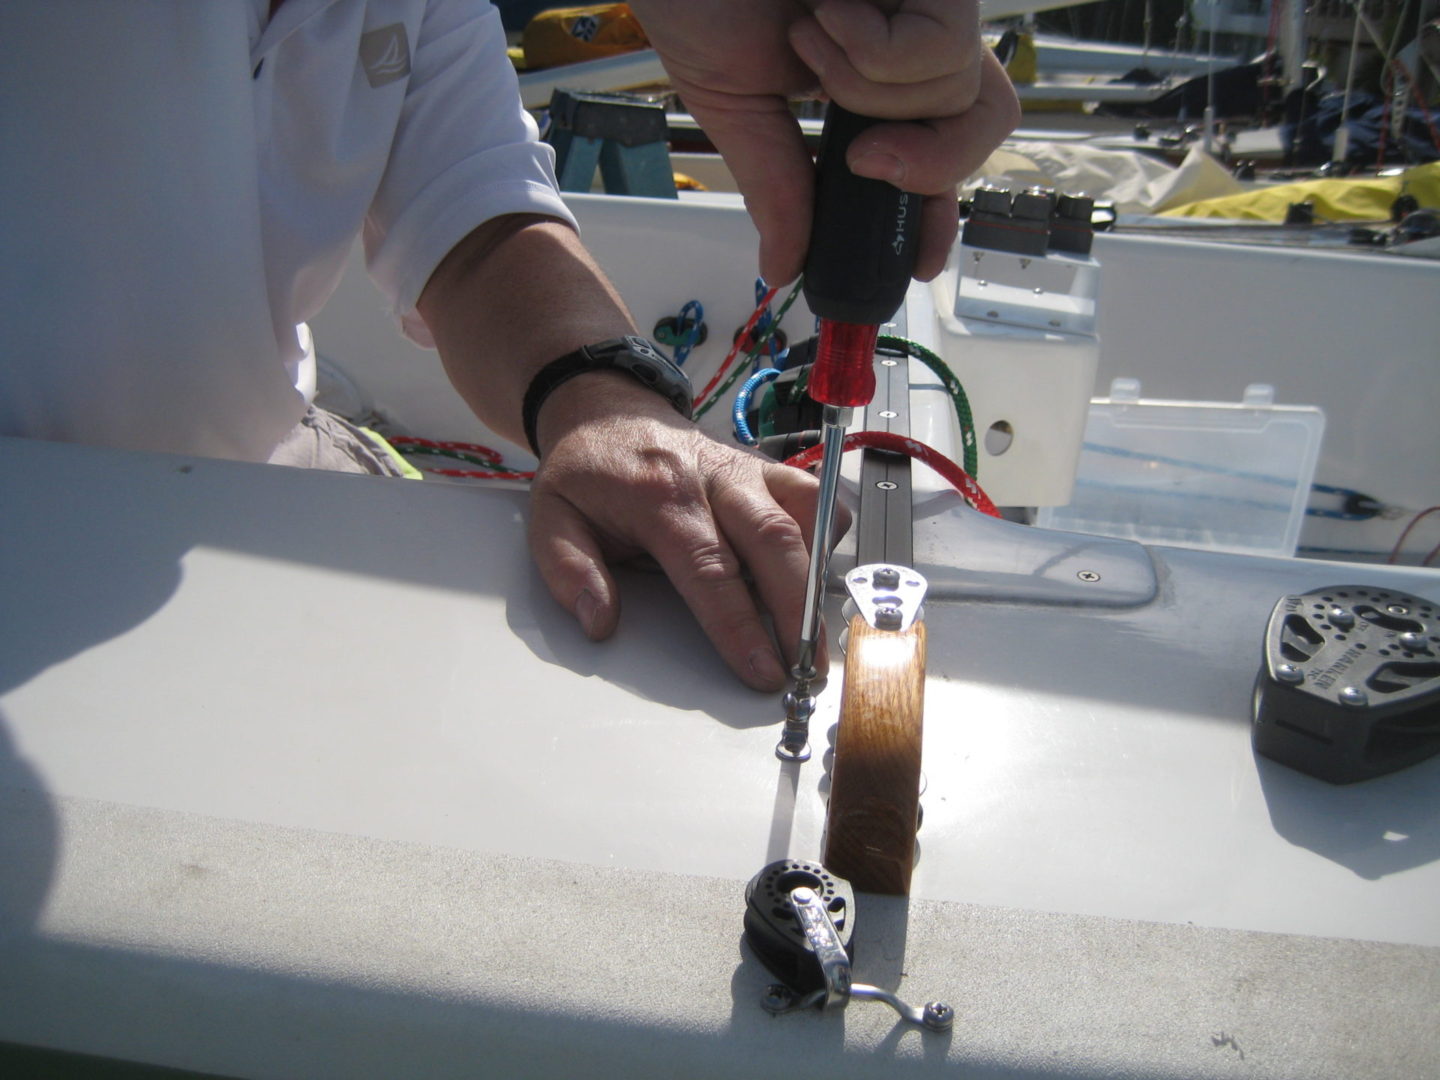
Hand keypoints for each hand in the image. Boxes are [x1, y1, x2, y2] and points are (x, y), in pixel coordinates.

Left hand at [526, 374, 830, 691]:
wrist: (606, 411)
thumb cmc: (585, 472)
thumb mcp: (549, 518)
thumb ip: (568, 572)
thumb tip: (599, 622)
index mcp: (659, 495)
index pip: (709, 569)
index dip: (740, 626)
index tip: (762, 671)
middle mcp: (713, 477)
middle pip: (774, 541)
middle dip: (797, 611)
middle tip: (808, 668)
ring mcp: (747, 468)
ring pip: (806, 513)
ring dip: (816, 573)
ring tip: (814, 630)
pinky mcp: (767, 467)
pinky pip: (816, 496)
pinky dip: (825, 534)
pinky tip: (809, 571)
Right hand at [631, 0, 1019, 282]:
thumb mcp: (736, 107)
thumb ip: (775, 186)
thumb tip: (782, 265)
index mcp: (869, 77)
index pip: (935, 153)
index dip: (936, 210)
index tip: (916, 260)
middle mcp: (912, 37)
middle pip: (983, 125)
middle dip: (928, 164)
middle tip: (863, 160)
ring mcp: (930, 2)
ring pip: (961, 94)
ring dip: (872, 91)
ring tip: (812, 38)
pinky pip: (944, 49)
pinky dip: (875, 51)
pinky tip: (830, 9)